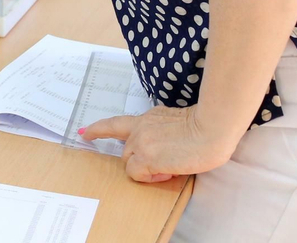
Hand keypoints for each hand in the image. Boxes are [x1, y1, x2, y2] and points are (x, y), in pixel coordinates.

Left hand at [81, 104, 235, 183]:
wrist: (212, 127)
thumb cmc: (207, 127)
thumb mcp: (178, 124)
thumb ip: (163, 132)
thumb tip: (163, 148)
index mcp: (148, 118)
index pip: (117, 123)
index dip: (98, 129)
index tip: (84, 132)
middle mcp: (140, 128)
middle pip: (126, 150)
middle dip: (139, 160)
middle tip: (166, 165)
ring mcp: (141, 142)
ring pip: (130, 162)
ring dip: (146, 169)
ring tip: (171, 166)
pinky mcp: (146, 158)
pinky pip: (137, 174)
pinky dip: (150, 178)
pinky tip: (168, 172)